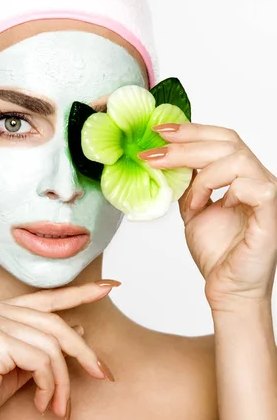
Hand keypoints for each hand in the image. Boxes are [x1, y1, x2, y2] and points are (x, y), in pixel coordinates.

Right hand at [0, 282, 115, 419]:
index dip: (81, 293)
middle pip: (56, 323)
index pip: (47, 298)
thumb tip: (80, 327)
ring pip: (53, 345)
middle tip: (104, 375)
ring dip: (63, 381)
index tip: (111, 286)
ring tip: (59, 407)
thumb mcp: (18, 369)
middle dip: (84, 352)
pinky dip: (50, 385)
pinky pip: (43, 359)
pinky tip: (41, 404)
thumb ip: (43, 347)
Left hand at [139, 123, 276, 307]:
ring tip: (190, 201)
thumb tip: (166, 156)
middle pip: (227, 142)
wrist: (227, 288)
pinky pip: (253, 185)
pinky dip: (226, 192)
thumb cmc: (217, 252)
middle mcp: (257, 179)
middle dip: (185, 145)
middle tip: (154, 156)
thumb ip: (187, 183)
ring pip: (237, 159)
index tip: (159, 132)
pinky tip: (213, 207)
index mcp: (241, 175)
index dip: (191, 131)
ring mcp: (267, 193)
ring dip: (203, 176)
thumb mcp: (192, 208)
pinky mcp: (271, 212)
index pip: (221, 138)